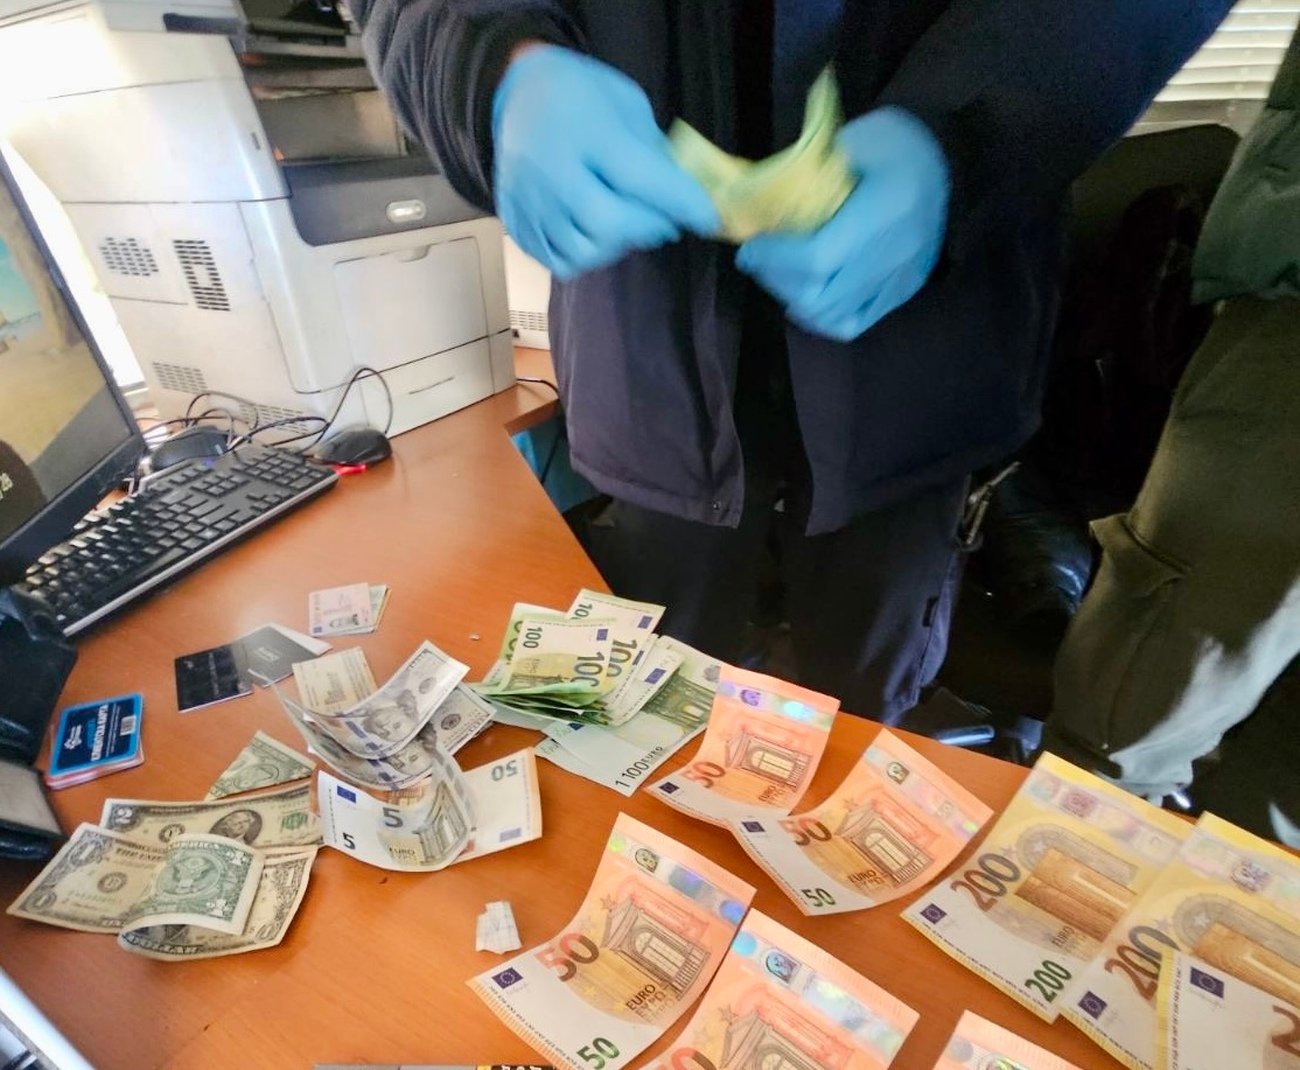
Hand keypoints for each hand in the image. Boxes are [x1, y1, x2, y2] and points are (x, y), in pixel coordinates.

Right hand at [492, 45, 718, 279]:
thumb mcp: (628, 105)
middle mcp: (551, 168)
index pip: (638, 176)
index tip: (709, 219)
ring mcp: (528, 200)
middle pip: (607, 223)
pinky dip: (587, 256)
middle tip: (665, 222)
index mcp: (584, 129)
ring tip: (627, 224)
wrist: (520, 93)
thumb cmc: (584, 96)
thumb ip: (653, 152)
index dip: (679, 202)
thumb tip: (680, 198)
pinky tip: (595, 232)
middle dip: (648, 228)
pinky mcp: (515, 222)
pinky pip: (559, 262)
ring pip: (584, 252)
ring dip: (618, 246)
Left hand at [736, 106, 949, 341]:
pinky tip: (805, 300)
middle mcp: (893, 255)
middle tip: (759, 261)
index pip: (816, 258)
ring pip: (832, 315)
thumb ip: (812, 173)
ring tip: (780, 277)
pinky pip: (853, 323)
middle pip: (820, 294)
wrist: (951, 158)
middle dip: (777, 280)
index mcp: (882, 213)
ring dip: (795, 299)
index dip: (774, 259)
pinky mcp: (902, 291)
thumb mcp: (854, 138)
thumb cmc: (897, 142)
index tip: (749, 249)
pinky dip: (822, 318)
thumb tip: (767, 203)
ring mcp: (900, 279)